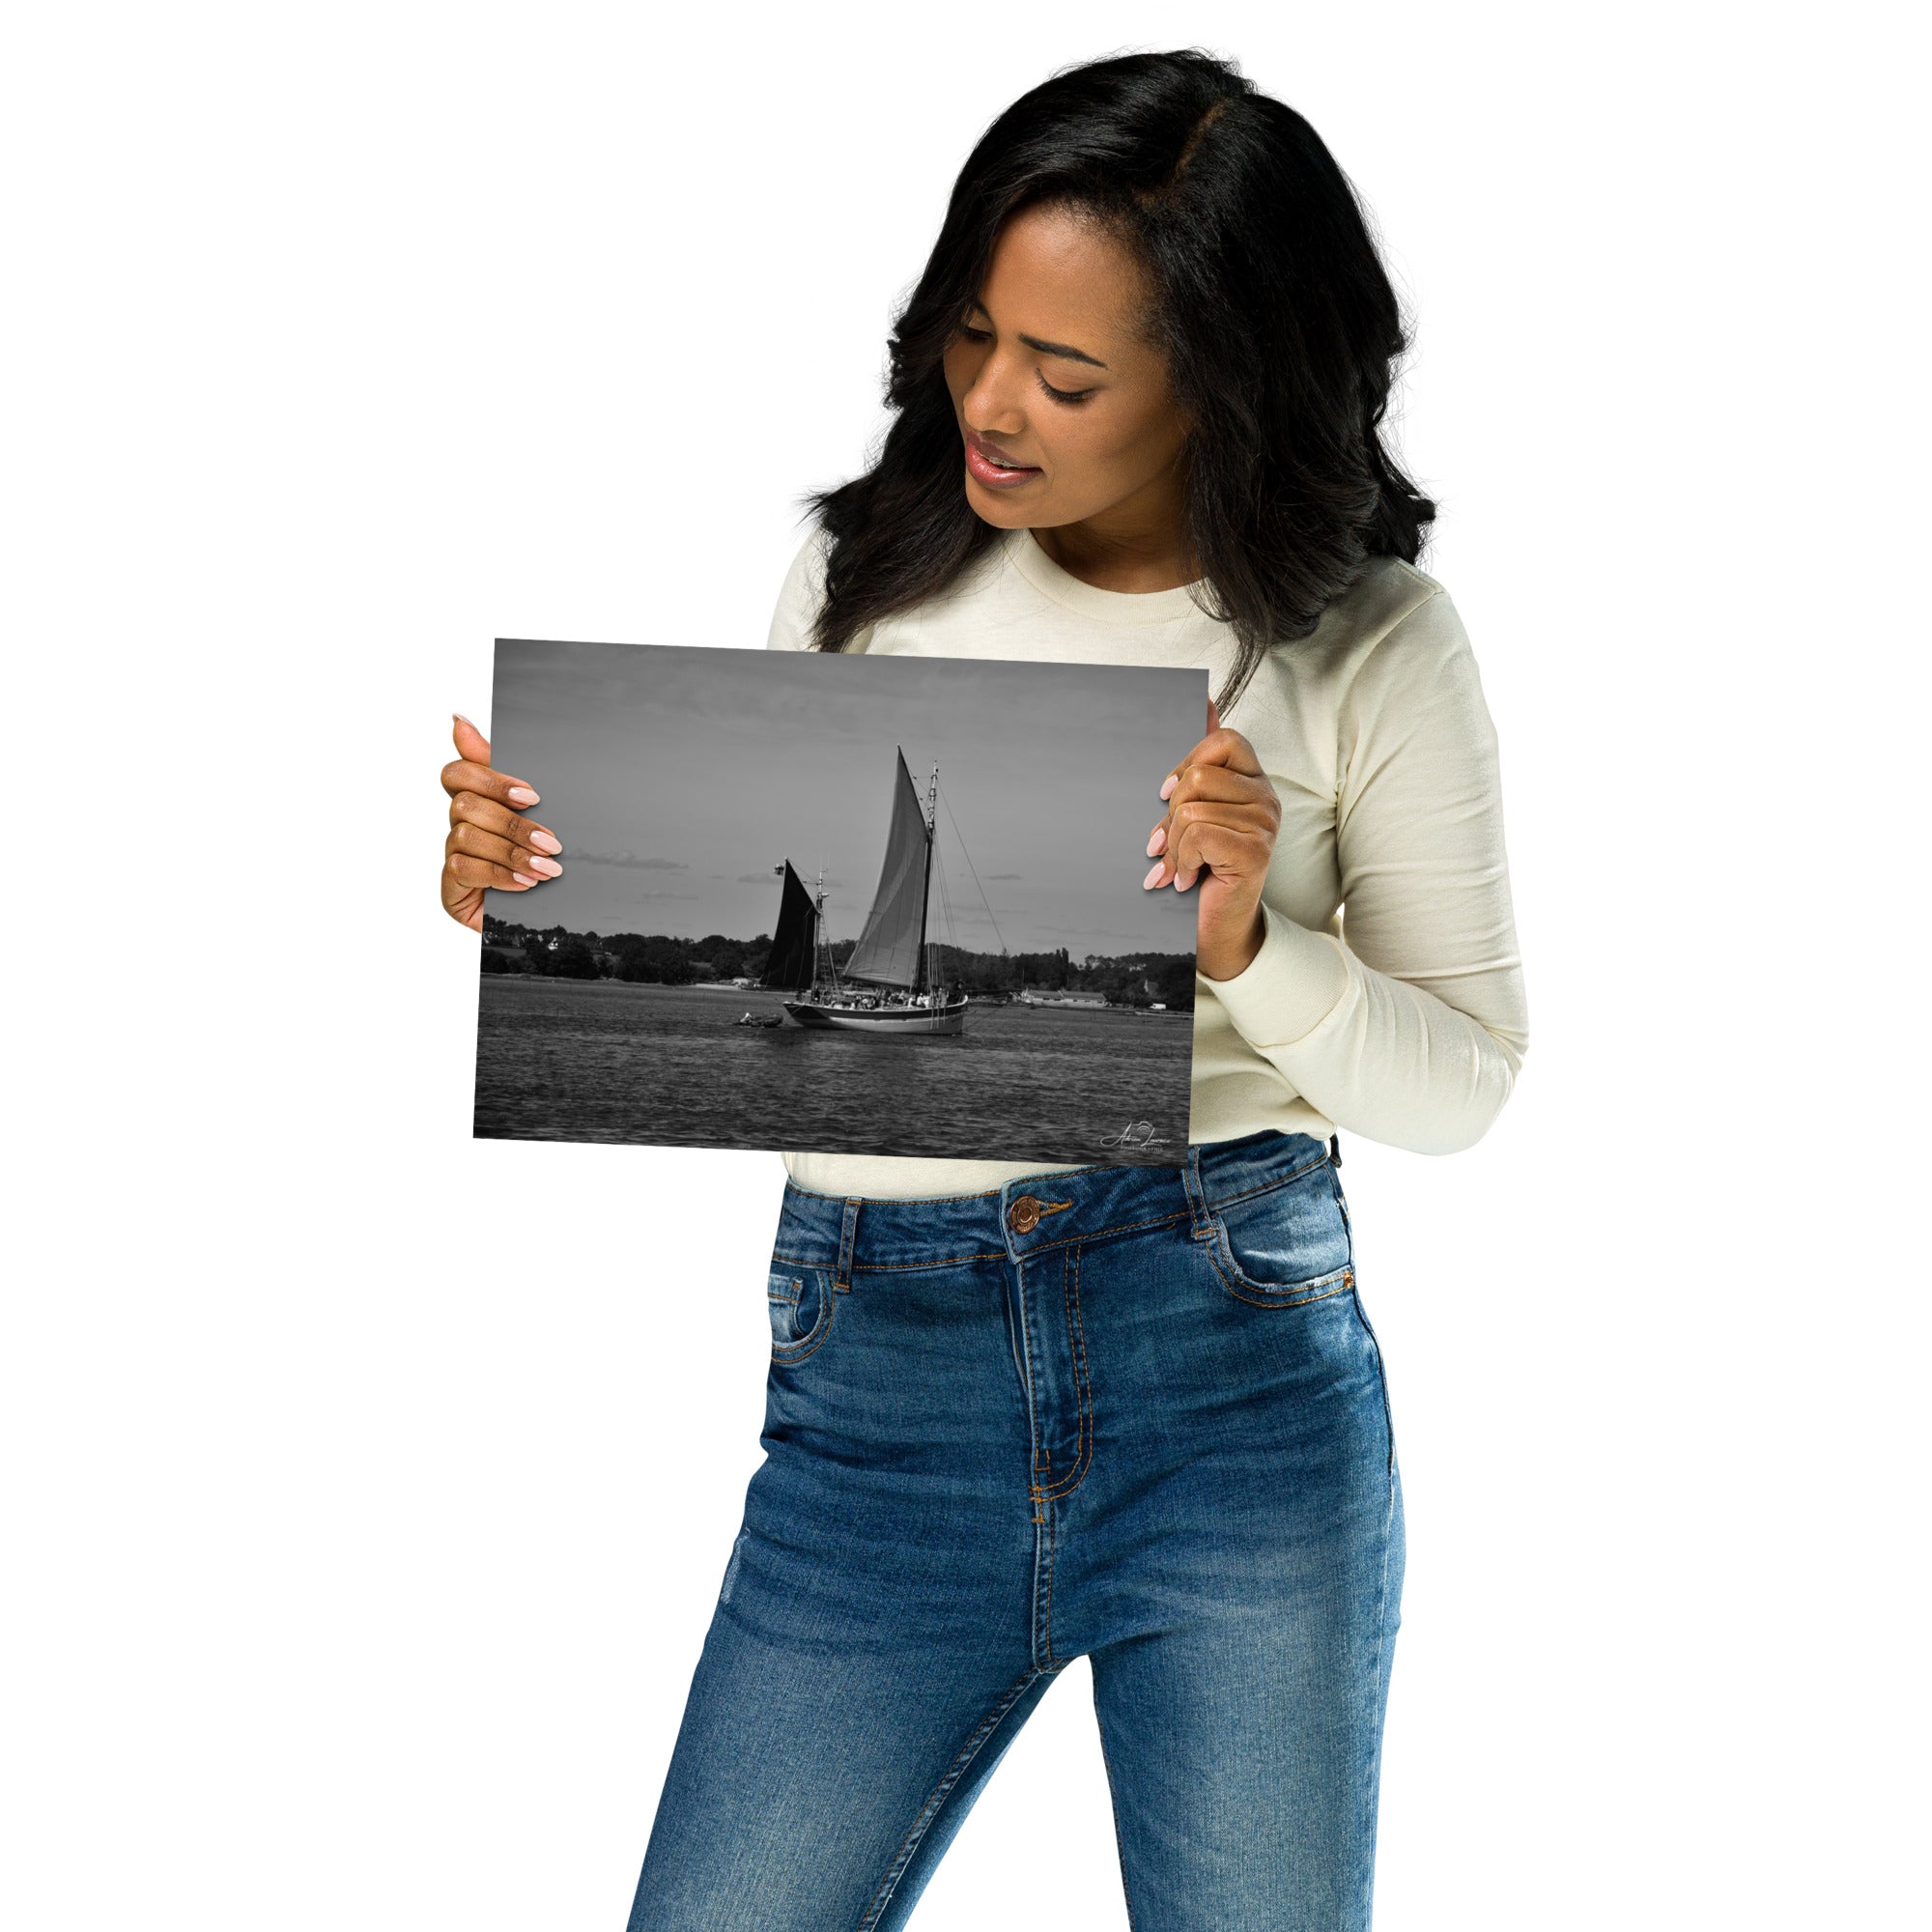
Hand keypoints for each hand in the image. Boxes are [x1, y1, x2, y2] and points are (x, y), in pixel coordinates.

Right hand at [440, 714, 563, 931]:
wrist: (549, 918)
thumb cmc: (543, 860)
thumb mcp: (537, 814)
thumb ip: (505, 771)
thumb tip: (457, 720)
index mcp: (479, 801)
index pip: (458, 773)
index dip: (490, 779)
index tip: (532, 796)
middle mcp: (460, 825)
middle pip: (465, 804)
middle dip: (513, 824)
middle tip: (552, 842)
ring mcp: (453, 856)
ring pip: (466, 836)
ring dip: (512, 852)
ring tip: (548, 869)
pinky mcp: (450, 887)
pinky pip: (464, 869)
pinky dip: (500, 875)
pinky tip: (526, 885)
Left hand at [1143, 697, 1279, 980]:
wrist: (1215, 927)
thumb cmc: (1200, 867)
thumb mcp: (1193, 811)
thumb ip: (1199, 762)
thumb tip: (1204, 700)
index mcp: (1252, 781)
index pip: (1223, 740)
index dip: (1187, 763)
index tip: (1166, 795)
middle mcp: (1266, 797)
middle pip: (1199, 776)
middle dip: (1171, 814)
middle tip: (1167, 844)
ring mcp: (1265, 823)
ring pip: (1193, 809)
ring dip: (1174, 845)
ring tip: (1178, 866)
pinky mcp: (1256, 850)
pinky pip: (1198, 835)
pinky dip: (1180, 861)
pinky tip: (1185, 879)